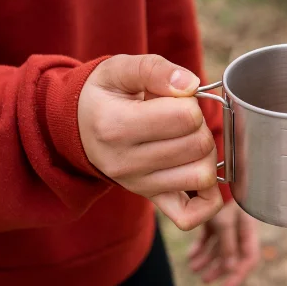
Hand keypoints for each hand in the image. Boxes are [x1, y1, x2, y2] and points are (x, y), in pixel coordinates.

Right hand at [78, 54, 223, 230]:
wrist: (78, 126)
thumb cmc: (104, 95)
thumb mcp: (120, 69)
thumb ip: (155, 69)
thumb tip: (190, 85)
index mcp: (115, 126)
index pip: (185, 117)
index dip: (191, 102)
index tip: (175, 98)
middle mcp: (124, 162)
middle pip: (198, 145)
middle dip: (200, 125)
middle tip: (181, 118)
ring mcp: (138, 185)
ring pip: (202, 176)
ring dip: (207, 154)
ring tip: (186, 140)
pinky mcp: (150, 199)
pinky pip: (189, 216)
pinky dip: (207, 199)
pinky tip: (199, 172)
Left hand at [187, 200, 259, 285]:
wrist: (212, 170)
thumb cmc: (223, 194)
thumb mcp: (225, 221)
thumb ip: (228, 245)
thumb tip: (230, 268)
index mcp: (248, 229)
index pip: (248, 258)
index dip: (238, 275)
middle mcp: (239, 227)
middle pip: (232, 255)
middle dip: (218, 269)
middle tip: (205, 280)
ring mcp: (227, 222)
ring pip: (219, 247)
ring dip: (207, 260)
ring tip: (194, 268)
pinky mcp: (215, 217)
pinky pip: (210, 237)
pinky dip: (201, 247)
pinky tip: (191, 256)